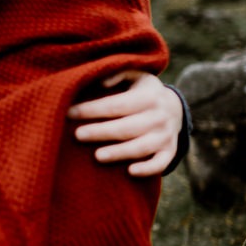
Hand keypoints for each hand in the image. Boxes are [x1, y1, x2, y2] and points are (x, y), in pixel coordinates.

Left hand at [68, 71, 182, 176]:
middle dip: (101, 132)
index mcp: (149, 97)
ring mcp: (165, 136)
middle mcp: (159, 116)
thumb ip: (119, 73)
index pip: (116, 105)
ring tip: (97, 156)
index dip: (92, 109)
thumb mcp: (136, 75)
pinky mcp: (169, 151)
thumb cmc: (143, 91)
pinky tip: (130, 172)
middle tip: (78, 135)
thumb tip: (103, 83)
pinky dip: (148, 169)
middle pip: (127, 127)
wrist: (175, 108)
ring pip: (141, 147)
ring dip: (119, 152)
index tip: (70, 113)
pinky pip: (161, 163)